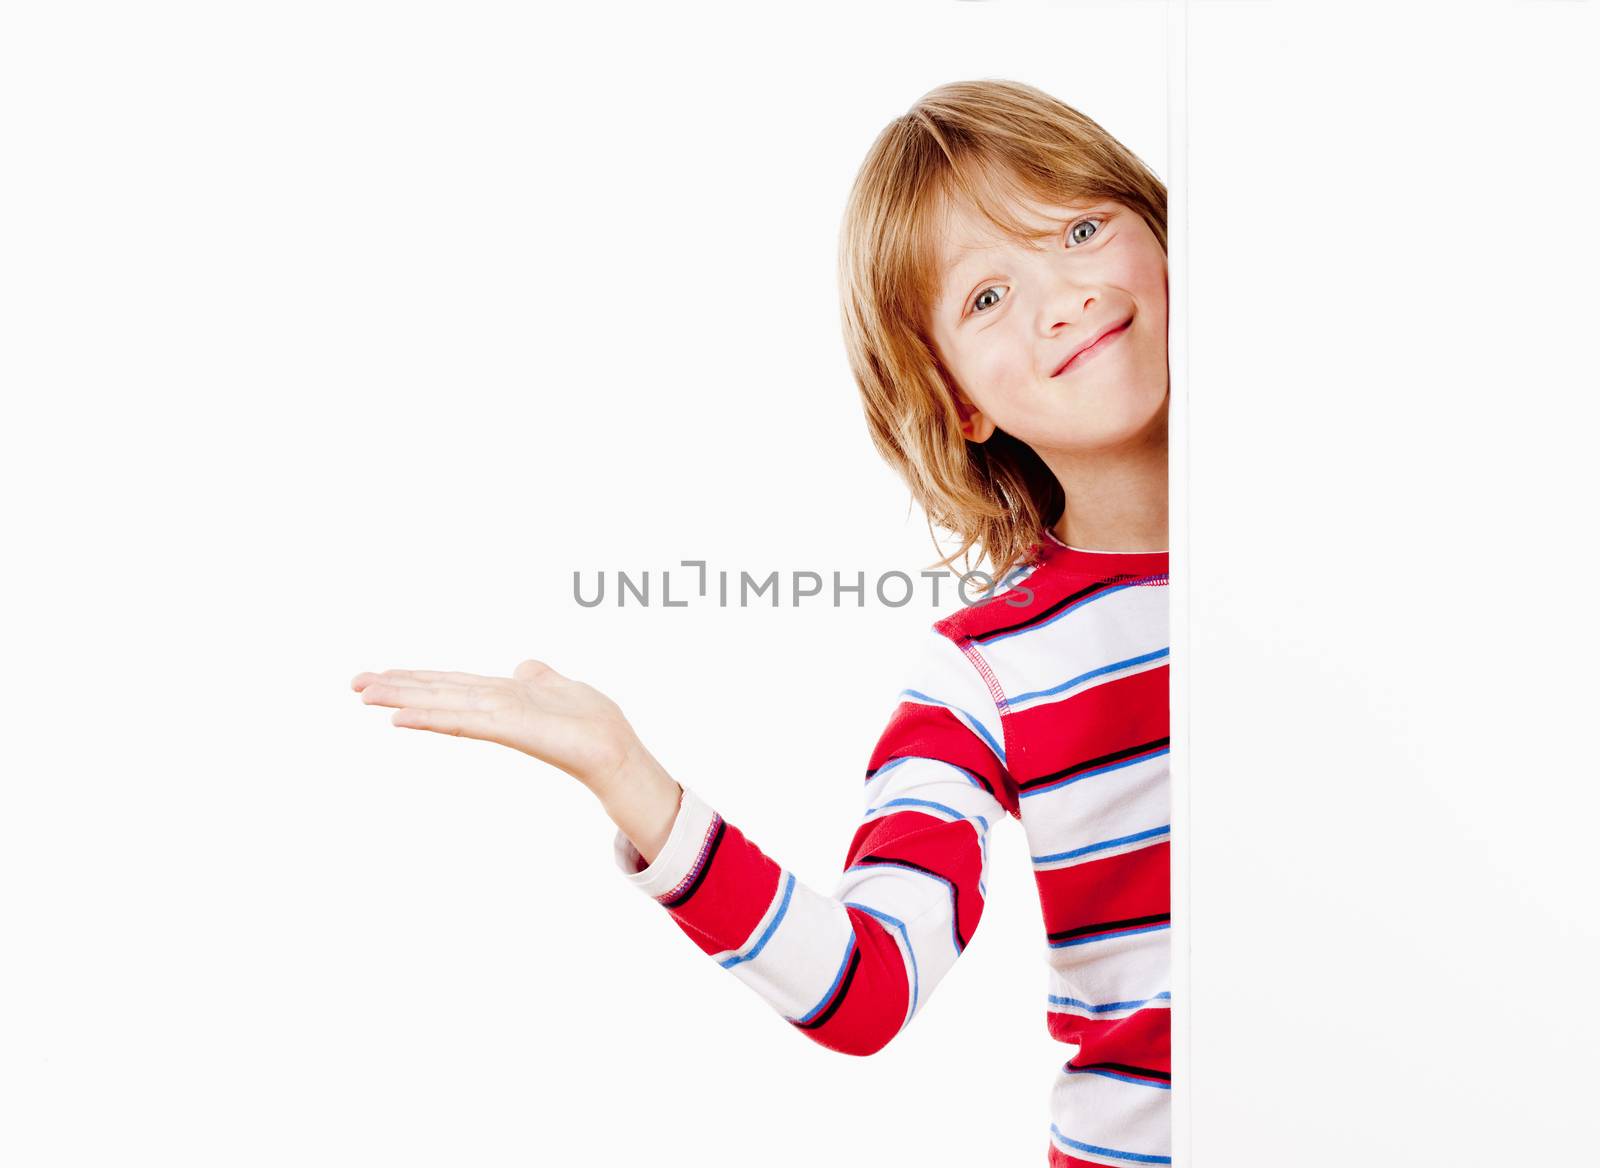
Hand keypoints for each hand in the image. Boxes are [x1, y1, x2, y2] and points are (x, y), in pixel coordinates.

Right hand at [350, 660, 643, 800]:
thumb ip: (538, 677)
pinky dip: (432, 718)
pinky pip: (463, 721)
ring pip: (441, 704)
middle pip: (437, 692)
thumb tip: (523, 665)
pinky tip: (402, 718)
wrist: (615, 749)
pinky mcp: (509, 729)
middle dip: (396, 688)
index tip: (380, 674)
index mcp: (502, 695)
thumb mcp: (561, 687)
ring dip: (403, 698)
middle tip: (353, 684)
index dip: (416, 678)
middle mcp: (493, 706)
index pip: (451, 683)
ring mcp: (498, 718)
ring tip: (365, 694)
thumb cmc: (591, 723)